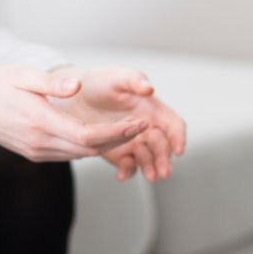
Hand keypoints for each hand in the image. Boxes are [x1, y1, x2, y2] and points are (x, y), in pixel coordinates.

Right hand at [0, 66, 148, 161]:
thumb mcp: (22, 75)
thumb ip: (52, 83)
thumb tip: (78, 85)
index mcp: (40, 122)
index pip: (87, 135)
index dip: (117, 133)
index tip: (138, 123)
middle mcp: (40, 142)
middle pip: (89, 149)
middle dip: (119, 139)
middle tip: (145, 127)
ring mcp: (36, 151)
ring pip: (80, 154)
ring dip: (106, 145)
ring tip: (131, 131)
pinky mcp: (34, 153)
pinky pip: (68, 154)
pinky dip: (88, 147)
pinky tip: (103, 136)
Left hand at [58, 67, 186, 182]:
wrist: (74, 95)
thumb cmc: (99, 81)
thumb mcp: (117, 76)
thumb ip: (134, 80)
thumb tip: (149, 88)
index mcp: (152, 109)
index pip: (173, 125)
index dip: (178, 137)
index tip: (178, 150)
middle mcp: (146, 127)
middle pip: (162, 146)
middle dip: (164, 159)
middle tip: (163, 171)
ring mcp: (132, 141)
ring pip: (147, 159)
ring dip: (150, 168)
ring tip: (149, 177)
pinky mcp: (117, 152)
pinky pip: (127, 165)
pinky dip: (127, 171)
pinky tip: (122, 175)